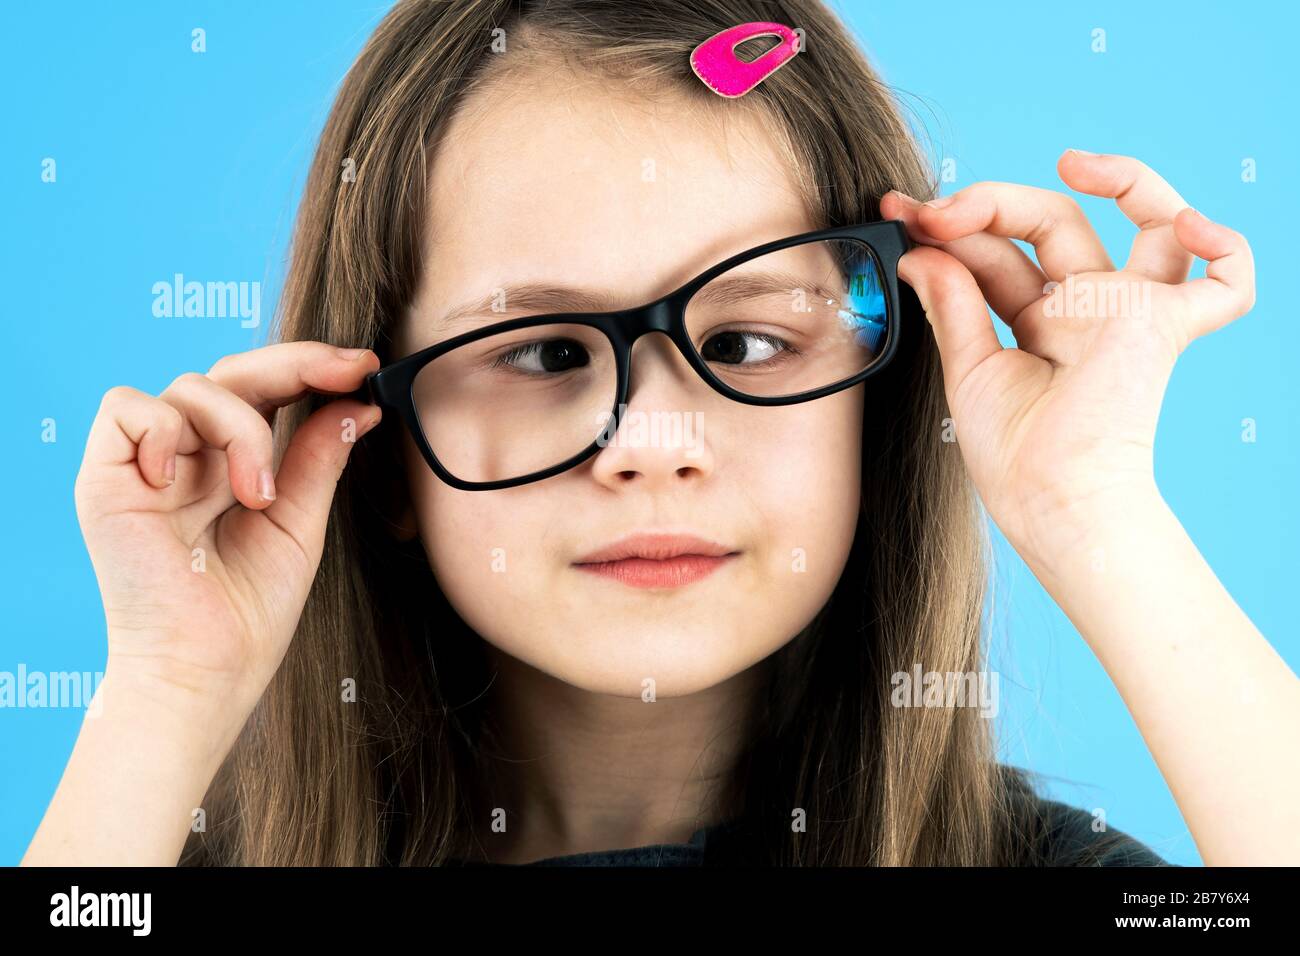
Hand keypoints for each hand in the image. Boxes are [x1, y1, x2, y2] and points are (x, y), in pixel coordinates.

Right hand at [74, 342, 380, 718]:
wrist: (209, 671)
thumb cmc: (248, 611)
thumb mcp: (299, 523)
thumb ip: (319, 458)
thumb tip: (358, 401)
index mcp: (230, 465)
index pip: (266, 391)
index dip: (311, 368)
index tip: (365, 366)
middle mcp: (187, 456)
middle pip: (232, 371)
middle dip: (295, 363)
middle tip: (349, 371)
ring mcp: (146, 465)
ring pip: (192, 386)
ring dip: (241, 430)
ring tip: (258, 496)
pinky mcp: (104, 479)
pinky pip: (126, 408)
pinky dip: (163, 430)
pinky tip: (183, 481)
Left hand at [879, 151, 1254, 568]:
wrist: (1047, 498)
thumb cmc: (1012, 454)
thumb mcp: (968, 366)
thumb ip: (953, 302)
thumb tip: (920, 248)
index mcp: (1037, 319)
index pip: (997, 250)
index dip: (950, 225)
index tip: (900, 214)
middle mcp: (1086, 308)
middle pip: (1050, 222)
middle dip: (988, 205)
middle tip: (934, 212)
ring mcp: (1127, 312)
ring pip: (1148, 223)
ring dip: (1121, 178)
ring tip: (1072, 163)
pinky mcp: (1165, 327)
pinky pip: (1227, 284)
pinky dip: (1225, 247)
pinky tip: (1188, 222)